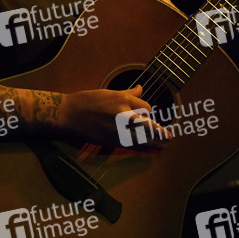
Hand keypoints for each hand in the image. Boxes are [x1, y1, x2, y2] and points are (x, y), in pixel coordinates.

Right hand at [58, 85, 172, 147]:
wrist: (68, 114)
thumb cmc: (87, 100)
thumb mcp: (108, 92)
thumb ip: (127, 93)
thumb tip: (140, 89)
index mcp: (122, 99)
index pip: (145, 107)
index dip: (146, 111)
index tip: (145, 115)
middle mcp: (122, 114)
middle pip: (147, 124)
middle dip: (159, 131)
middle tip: (170, 137)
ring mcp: (117, 129)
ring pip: (141, 137)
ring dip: (153, 141)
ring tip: (163, 144)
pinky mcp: (110, 140)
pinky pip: (130, 144)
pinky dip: (140, 146)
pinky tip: (148, 148)